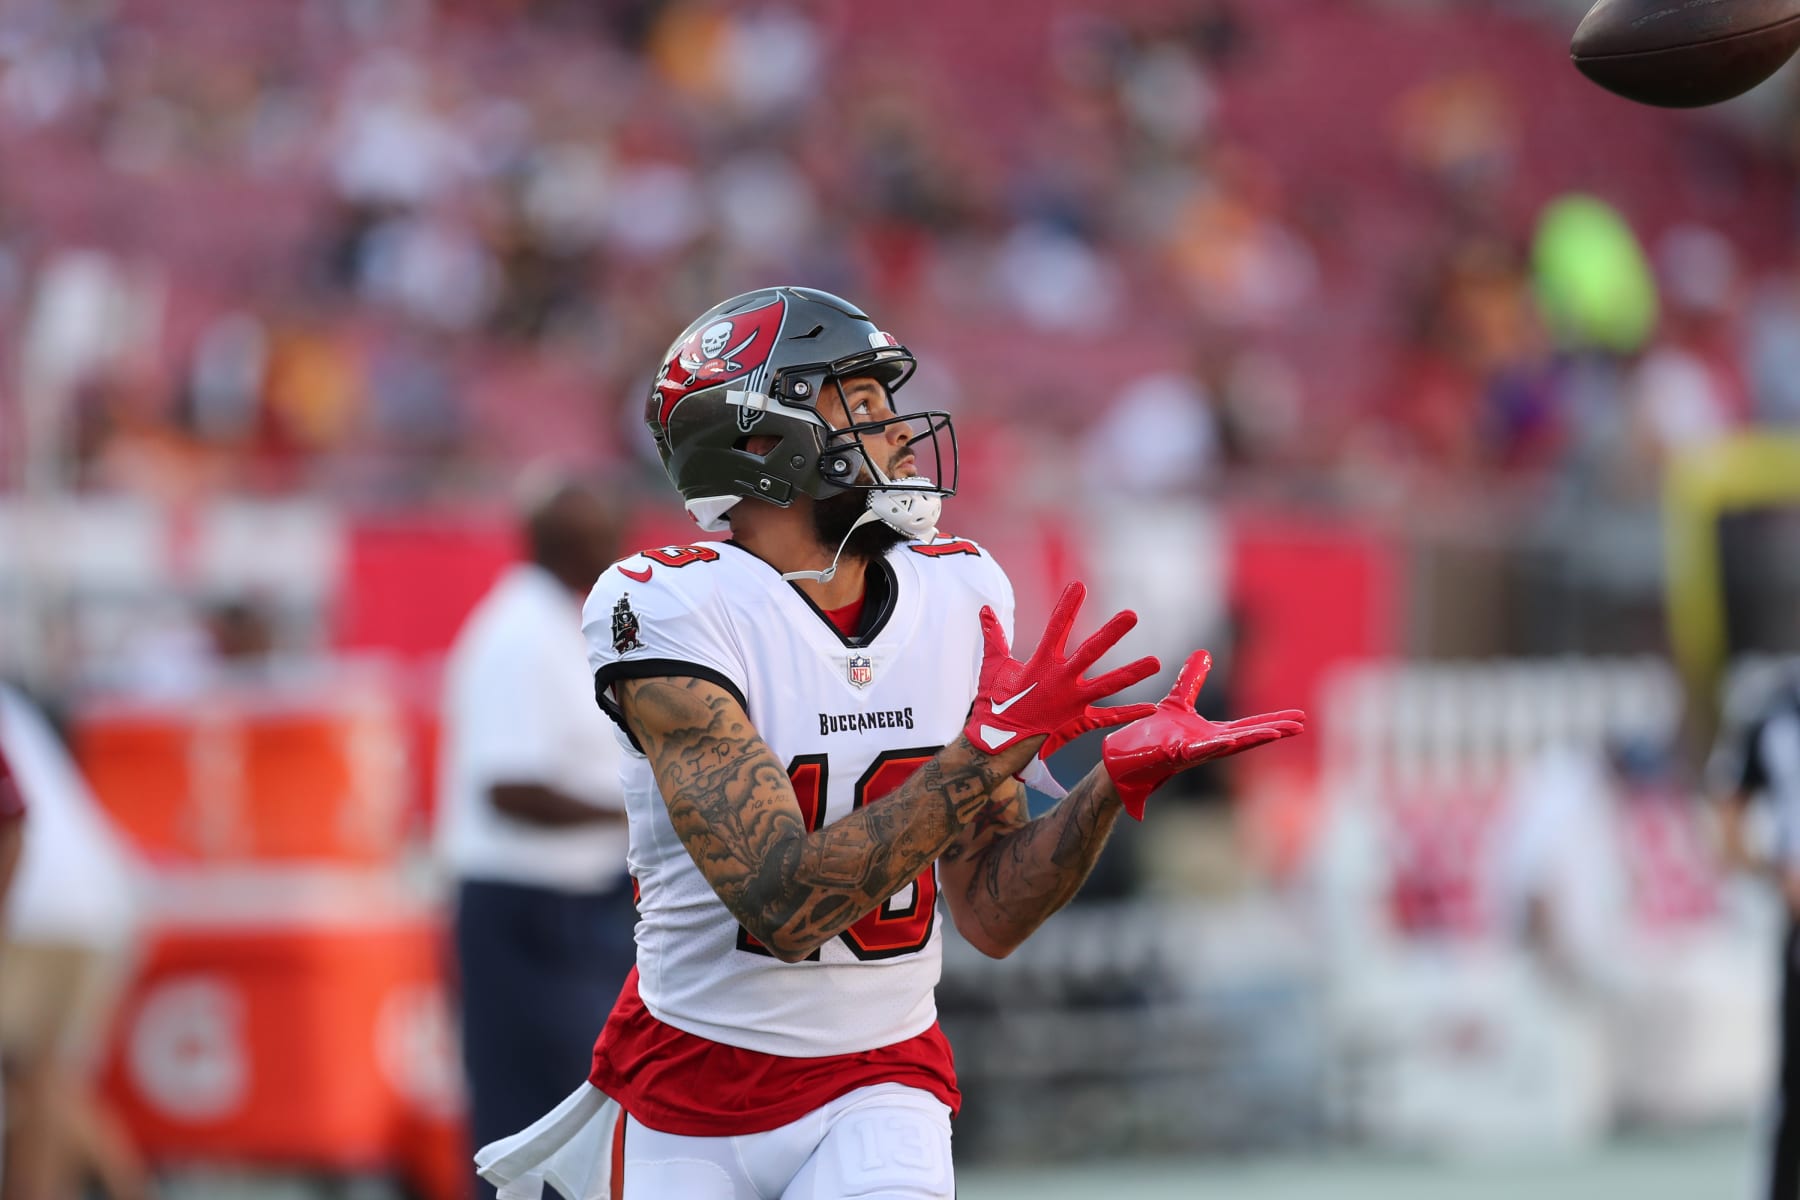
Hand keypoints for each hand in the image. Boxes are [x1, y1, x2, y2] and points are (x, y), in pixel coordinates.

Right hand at [964, 582, 1160, 755]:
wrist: (998, 744)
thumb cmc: (994, 704)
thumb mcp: (993, 667)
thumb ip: (993, 637)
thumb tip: (985, 610)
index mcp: (1041, 663)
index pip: (1056, 627)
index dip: (1067, 606)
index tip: (1079, 586)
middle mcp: (1061, 679)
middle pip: (1091, 651)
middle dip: (1112, 632)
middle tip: (1132, 615)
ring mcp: (1072, 701)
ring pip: (1108, 684)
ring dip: (1133, 672)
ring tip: (1156, 662)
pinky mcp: (1079, 721)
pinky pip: (1108, 717)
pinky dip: (1129, 713)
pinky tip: (1151, 707)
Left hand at [1102, 650, 1305, 818]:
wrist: (1123, 756)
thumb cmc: (1150, 735)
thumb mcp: (1177, 701)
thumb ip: (1192, 681)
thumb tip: (1204, 652)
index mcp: (1211, 735)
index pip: (1248, 727)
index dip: (1274, 722)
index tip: (1299, 719)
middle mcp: (1208, 746)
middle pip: (1247, 737)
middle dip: (1274, 731)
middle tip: (1300, 725)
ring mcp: (1193, 753)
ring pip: (1228, 746)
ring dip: (1252, 740)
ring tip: (1278, 733)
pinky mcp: (1174, 755)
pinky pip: (1197, 751)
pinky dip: (1214, 746)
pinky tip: (1230, 741)